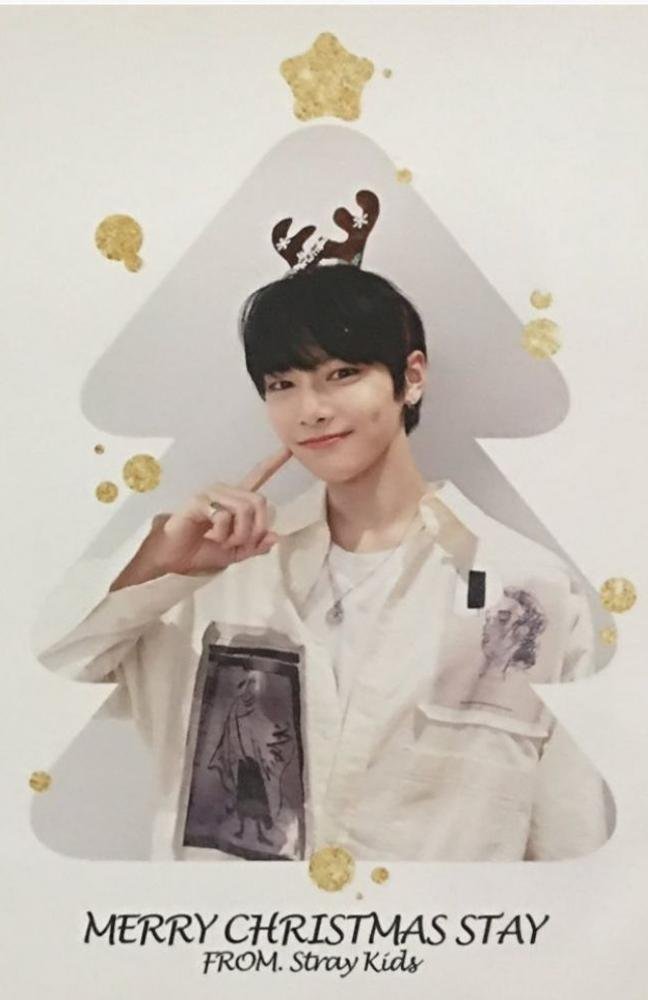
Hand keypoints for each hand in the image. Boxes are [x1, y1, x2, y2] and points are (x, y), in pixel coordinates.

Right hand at [109, 446, 292, 588]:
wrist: (173, 558)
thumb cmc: (200, 551)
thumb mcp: (236, 553)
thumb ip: (256, 546)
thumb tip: (276, 537)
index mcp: (236, 500)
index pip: (258, 476)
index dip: (274, 462)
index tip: (289, 448)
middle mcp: (226, 491)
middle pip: (260, 502)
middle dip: (254, 530)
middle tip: (237, 543)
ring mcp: (212, 494)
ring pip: (245, 509)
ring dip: (238, 534)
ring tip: (220, 541)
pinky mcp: (199, 501)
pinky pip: (224, 515)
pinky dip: (222, 534)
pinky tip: (209, 536)